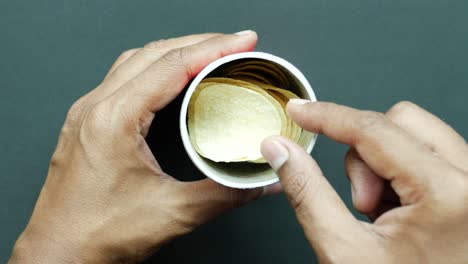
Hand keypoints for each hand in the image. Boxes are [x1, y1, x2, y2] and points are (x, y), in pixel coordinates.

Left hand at [9, 31, 276, 263]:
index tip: (243, 41)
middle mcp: (96, 107)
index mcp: (114, 119)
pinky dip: (154, 69)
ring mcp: (88, 113)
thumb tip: (260, 181)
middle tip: (235, 44)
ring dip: (175, 52)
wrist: (58, 253)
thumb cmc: (98, 234)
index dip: (214, 48)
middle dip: (199, 42)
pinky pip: (123, 78)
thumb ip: (224, 193)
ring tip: (208, 53)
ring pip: (136, 62)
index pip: (172, 66)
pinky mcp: (88, 123)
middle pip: (154, 54)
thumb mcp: (172, 214)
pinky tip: (171, 78)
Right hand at [261, 100, 467, 262]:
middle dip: (364, 155)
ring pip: (414, 135)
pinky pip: (428, 154)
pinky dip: (401, 175)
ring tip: (380, 217)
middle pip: (400, 122)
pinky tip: (399, 216)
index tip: (299, 111)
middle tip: (361, 204)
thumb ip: (306, 191)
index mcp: (448, 193)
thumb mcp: (344, 251)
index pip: (372, 130)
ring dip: (382, 167)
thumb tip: (280, 150)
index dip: (326, 116)